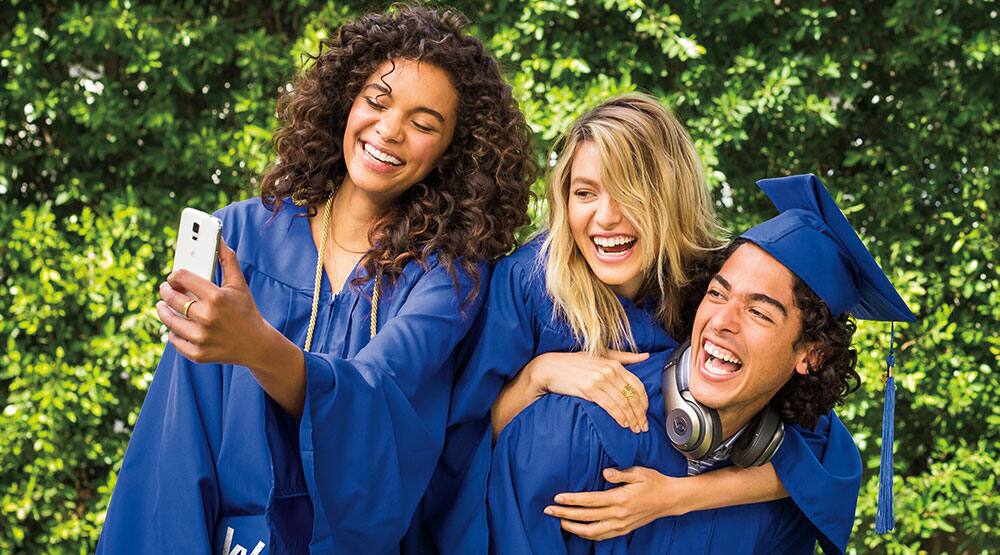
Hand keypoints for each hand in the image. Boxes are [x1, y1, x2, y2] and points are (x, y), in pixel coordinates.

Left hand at [156, 239, 270, 366]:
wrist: (257, 345)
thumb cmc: (246, 311)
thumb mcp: (239, 285)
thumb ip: (228, 260)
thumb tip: (219, 238)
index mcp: (216, 297)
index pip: (181, 277)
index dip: (174, 275)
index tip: (173, 277)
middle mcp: (207, 317)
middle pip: (171, 298)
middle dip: (166, 291)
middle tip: (166, 289)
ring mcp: (201, 337)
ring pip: (168, 320)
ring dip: (163, 310)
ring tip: (164, 306)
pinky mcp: (197, 353)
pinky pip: (173, 339)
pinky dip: (173, 332)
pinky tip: (178, 326)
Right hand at [525, 350, 649, 432]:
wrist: (550, 368)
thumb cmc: (575, 363)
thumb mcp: (601, 355)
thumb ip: (625, 357)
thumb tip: (646, 356)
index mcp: (614, 363)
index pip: (637, 384)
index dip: (644, 401)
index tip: (645, 412)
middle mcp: (609, 370)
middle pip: (632, 395)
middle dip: (640, 413)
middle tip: (643, 426)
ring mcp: (599, 380)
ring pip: (622, 402)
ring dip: (631, 418)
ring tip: (635, 428)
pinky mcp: (589, 389)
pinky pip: (609, 405)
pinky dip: (618, 416)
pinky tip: (623, 423)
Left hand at [544, 467, 674, 540]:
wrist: (669, 499)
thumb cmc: (653, 482)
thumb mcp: (639, 472)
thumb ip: (620, 473)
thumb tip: (605, 473)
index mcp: (621, 499)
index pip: (591, 500)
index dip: (572, 500)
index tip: (557, 497)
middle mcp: (619, 514)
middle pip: (586, 517)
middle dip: (565, 514)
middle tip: (548, 510)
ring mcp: (621, 525)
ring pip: (592, 531)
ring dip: (573, 527)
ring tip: (559, 521)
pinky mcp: (623, 530)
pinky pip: (602, 536)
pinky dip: (587, 534)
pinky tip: (577, 530)